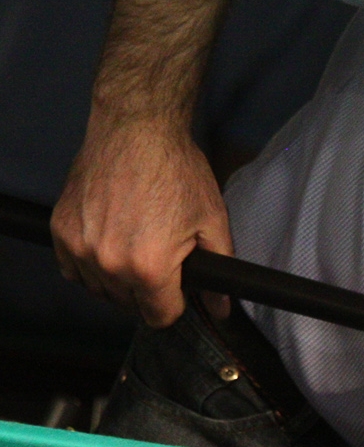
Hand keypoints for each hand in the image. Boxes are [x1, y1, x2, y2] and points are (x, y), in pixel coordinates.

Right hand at [52, 116, 231, 326]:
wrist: (137, 130)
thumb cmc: (178, 172)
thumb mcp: (213, 221)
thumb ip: (219, 270)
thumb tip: (221, 309)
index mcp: (150, 268)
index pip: (160, 316)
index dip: (175, 305)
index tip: (179, 288)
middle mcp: (109, 264)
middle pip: (129, 305)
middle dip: (149, 292)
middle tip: (162, 260)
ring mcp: (79, 248)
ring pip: (99, 290)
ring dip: (118, 281)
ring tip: (137, 248)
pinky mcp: (60, 231)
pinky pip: (72, 269)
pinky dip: (90, 266)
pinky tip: (110, 246)